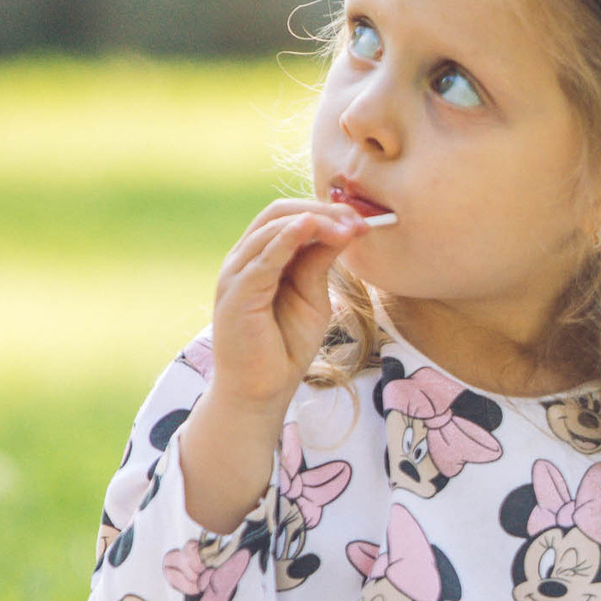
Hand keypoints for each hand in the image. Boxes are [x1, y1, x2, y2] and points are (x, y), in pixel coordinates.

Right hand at [207, 198, 368, 416]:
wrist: (261, 389)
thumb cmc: (285, 345)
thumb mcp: (312, 297)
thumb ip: (319, 263)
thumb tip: (344, 229)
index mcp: (261, 258)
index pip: (288, 216)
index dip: (326, 212)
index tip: (364, 221)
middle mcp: (244, 260)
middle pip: (277, 214)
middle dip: (322, 211)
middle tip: (359, 220)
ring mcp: (237, 275)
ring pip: (270, 229)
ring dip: (313, 222)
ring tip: (347, 227)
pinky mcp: (237, 294)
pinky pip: (262, 259)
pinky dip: (286, 238)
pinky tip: (309, 227)